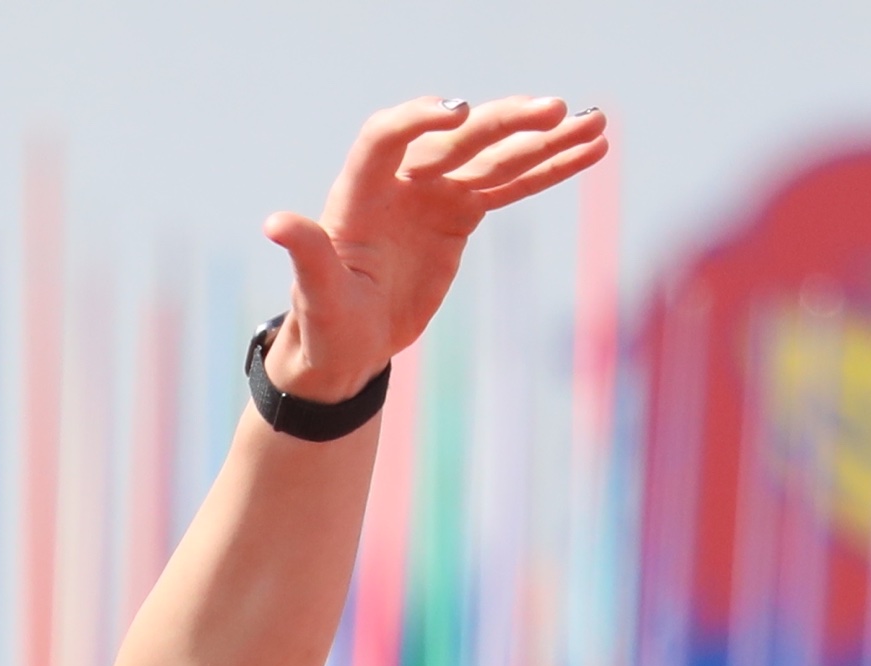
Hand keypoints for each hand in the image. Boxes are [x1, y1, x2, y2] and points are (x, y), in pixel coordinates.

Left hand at [264, 99, 607, 394]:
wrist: (345, 349)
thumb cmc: (323, 327)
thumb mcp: (315, 299)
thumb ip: (307, 257)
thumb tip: (276, 224)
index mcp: (359, 194)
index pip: (386, 137)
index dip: (419, 120)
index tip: (458, 111)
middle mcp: (400, 181)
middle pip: (456, 139)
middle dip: (505, 122)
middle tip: (554, 110)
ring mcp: (434, 192)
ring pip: (494, 157)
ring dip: (545, 139)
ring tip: (594, 122)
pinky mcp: (460, 212)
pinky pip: (510, 185)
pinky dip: (548, 169)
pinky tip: (591, 148)